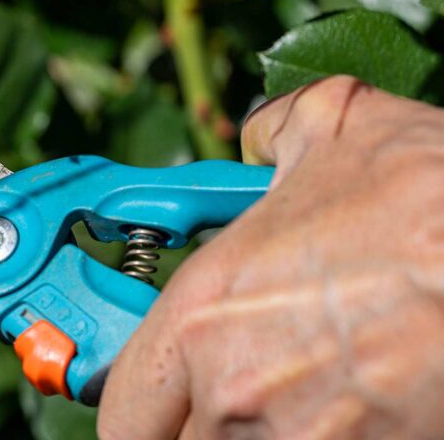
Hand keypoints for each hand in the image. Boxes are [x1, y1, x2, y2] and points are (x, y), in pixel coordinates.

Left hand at [98, 76, 443, 438]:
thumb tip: (262, 139)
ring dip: (257, 432)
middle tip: (233, 394)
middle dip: (198, 424)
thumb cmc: (433, 196)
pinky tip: (351, 408)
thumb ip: (271, 138)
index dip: (134, 410)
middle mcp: (233, 385)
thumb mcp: (335, 128)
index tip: (153, 404)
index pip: (123, 409)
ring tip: (305, 392)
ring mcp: (295, 437)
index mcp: (203, 311)